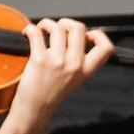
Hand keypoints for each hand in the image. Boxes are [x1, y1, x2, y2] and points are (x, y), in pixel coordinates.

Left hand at [0, 18, 114, 133]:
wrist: (35, 110)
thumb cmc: (51, 93)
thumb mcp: (75, 79)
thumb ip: (79, 61)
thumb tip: (75, 36)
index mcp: (86, 70)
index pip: (106, 48)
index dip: (98, 35)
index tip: (87, 35)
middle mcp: (75, 65)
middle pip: (78, 28)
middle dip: (66, 23)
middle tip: (57, 29)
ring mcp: (57, 62)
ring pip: (57, 28)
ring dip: (46, 24)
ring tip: (40, 30)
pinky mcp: (39, 60)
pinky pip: (36, 33)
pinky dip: (30, 29)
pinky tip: (27, 33)